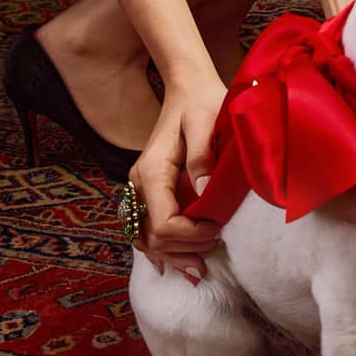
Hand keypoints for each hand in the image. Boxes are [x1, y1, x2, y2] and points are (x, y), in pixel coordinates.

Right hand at [129, 73, 226, 280]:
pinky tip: (173, 264)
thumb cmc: (202, 101)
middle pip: (151, 237)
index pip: (163, 222)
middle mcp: (138, 183)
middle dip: (183, 250)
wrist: (188, 87)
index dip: (190, 234)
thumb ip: (203, 156)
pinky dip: (161, 248)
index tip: (217, 228)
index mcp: (152, 170)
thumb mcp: (206, 121)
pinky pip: (146, 227)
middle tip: (215, 249)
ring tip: (199, 268)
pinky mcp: (148, 189)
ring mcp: (139, 187)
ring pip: (145, 238)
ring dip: (172, 255)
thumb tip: (203, 193)